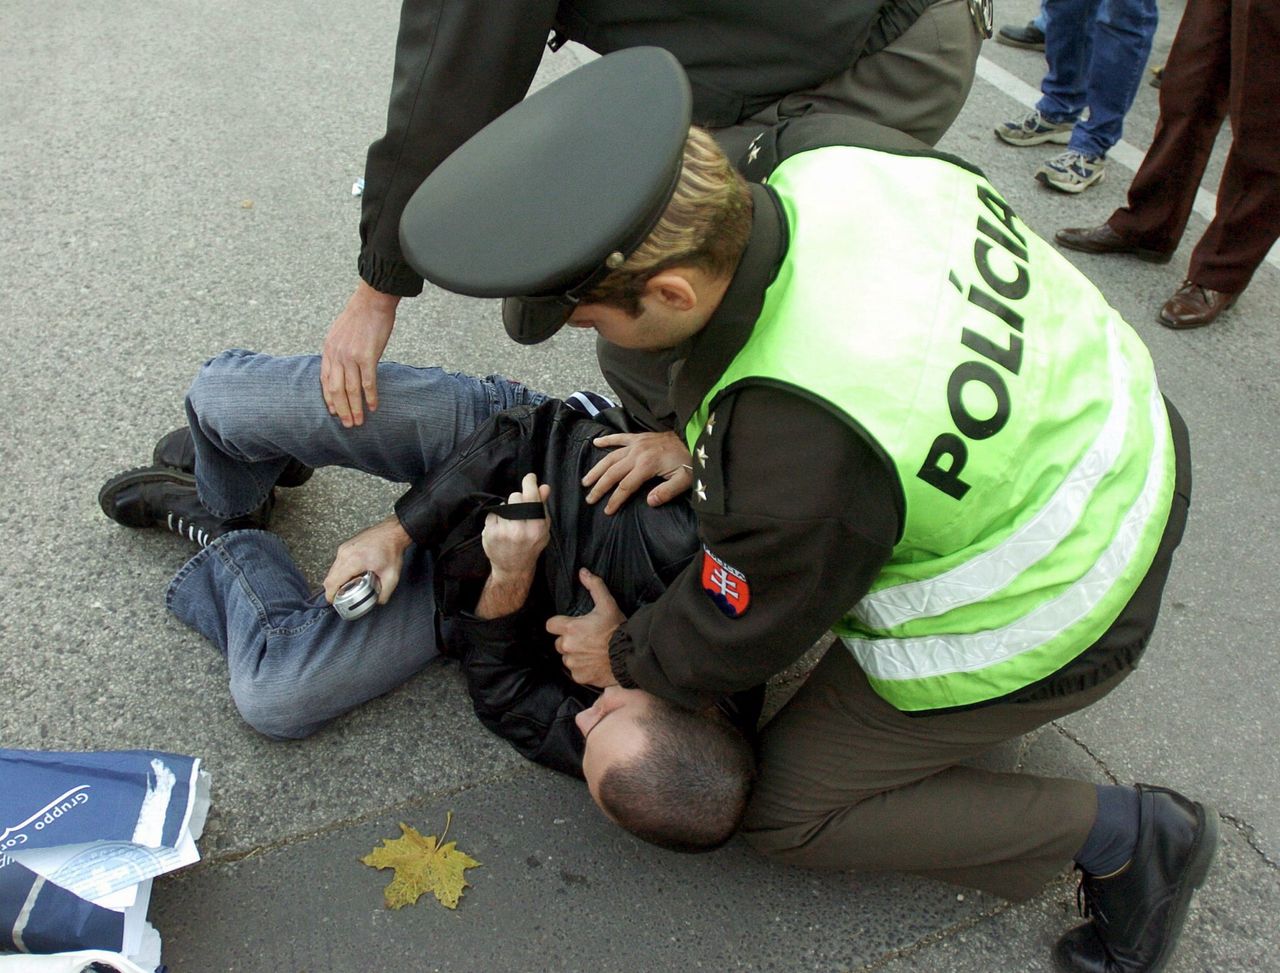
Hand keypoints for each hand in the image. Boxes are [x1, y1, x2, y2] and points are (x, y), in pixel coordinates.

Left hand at [321, 280, 399, 427]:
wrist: (372, 300)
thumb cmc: (360, 315)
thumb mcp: (340, 332)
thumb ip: (338, 349)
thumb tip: (341, 363)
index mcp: (329, 349)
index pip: (325, 380)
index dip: (328, 399)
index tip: (332, 412)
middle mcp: (336, 355)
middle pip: (336, 389)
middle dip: (341, 409)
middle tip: (347, 424)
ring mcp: (351, 356)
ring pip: (350, 390)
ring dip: (354, 409)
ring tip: (358, 422)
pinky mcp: (367, 356)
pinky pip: (367, 382)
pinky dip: (369, 397)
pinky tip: (373, 407)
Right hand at [323, 514, 412, 603]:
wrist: (393, 532)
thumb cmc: (392, 549)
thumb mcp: (392, 576)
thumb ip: (384, 593)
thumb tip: (376, 602)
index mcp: (353, 561)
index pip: (333, 582)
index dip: (331, 595)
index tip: (335, 602)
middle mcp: (345, 553)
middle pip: (329, 578)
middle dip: (333, 590)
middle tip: (342, 598)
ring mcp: (344, 548)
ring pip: (332, 570)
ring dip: (336, 581)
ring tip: (347, 587)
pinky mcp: (345, 546)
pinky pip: (337, 563)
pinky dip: (340, 572)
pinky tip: (351, 576)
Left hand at [482, 473, 550, 579]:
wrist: (513, 568)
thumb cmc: (530, 546)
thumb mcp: (542, 528)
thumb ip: (542, 507)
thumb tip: (544, 487)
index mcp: (536, 528)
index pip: (531, 497)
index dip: (530, 483)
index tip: (530, 478)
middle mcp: (520, 530)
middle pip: (516, 497)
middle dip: (518, 499)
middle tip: (520, 510)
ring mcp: (503, 532)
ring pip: (503, 504)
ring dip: (507, 508)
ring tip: (511, 521)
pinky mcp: (490, 533)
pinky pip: (493, 512)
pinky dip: (497, 516)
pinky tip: (502, 526)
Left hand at [546, 568, 623, 686]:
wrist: (629, 655)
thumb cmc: (617, 629)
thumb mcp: (607, 604)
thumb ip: (594, 586)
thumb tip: (582, 572)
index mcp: (570, 628)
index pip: (551, 625)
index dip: (559, 624)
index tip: (570, 625)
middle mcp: (567, 646)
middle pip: (559, 643)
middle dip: (569, 641)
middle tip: (586, 639)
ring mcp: (573, 663)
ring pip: (567, 658)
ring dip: (575, 655)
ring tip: (592, 651)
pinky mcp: (579, 676)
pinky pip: (575, 672)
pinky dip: (583, 669)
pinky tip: (595, 663)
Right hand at [582, 431, 692, 514]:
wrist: (695, 437)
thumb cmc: (690, 461)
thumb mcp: (684, 479)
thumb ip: (667, 492)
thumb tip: (649, 502)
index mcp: (647, 465)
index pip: (625, 486)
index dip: (615, 499)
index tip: (607, 511)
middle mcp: (637, 453)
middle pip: (613, 472)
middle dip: (600, 487)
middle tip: (589, 499)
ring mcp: (636, 444)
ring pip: (611, 457)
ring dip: (597, 468)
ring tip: (585, 480)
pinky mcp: (639, 437)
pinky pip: (619, 437)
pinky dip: (607, 439)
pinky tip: (595, 442)